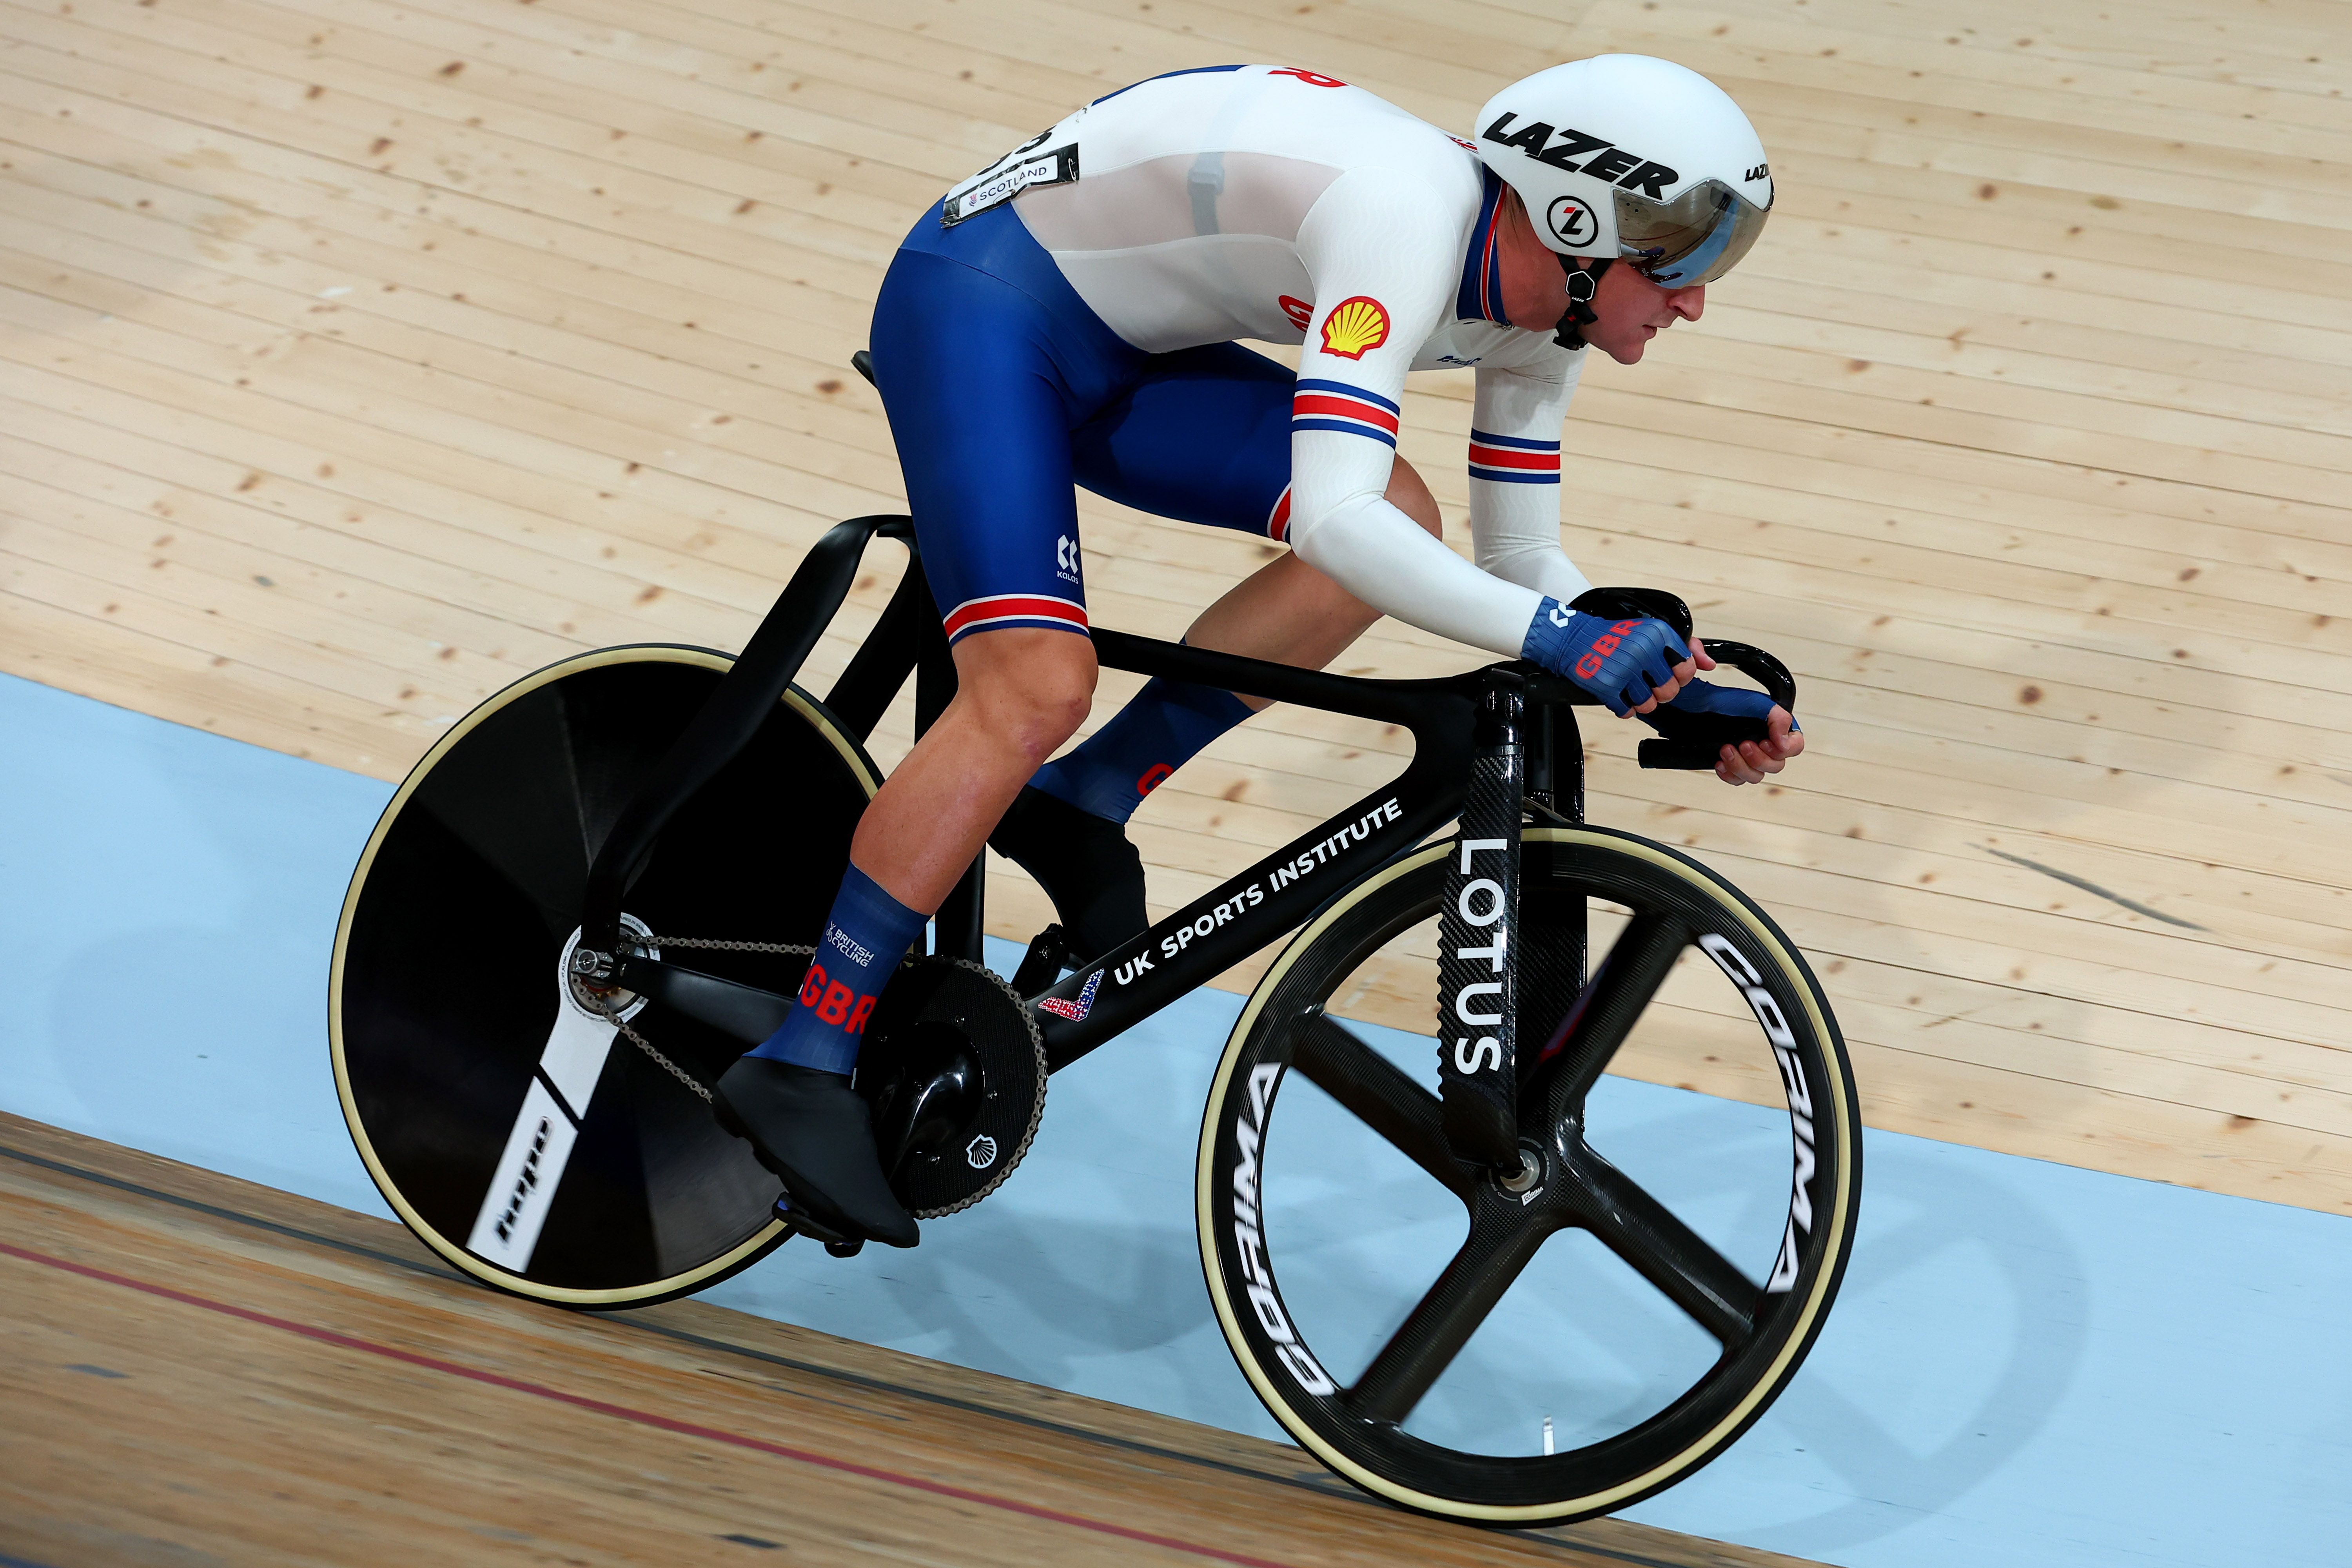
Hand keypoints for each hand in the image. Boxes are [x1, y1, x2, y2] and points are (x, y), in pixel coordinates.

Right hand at [1522, 601, 1694, 715]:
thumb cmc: (1615, 636)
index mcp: (1658, 633)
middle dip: (1660, 692)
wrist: (1573, 638)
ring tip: (1629, 689)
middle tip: (1646, 684)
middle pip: (1669, 691)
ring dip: (1640, 702)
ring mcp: (1624, 669)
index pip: (1686, 668)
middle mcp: (1643, 650)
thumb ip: (1685, 646)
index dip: (1679, 677)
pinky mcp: (1607, 686)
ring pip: (1649, 704)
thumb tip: (1709, 665)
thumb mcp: (1651, 632)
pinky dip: (1623, 708)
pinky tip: (1616, 694)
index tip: (1668, 674)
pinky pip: (1627, 711)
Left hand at [1715, 706, 1802, 785]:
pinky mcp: (1733, 766)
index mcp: (1776, 729)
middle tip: (1743, 744)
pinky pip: (1738, 781)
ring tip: (1726, 750)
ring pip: (1756, 776)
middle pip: (1776, 766)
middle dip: (1758, 758)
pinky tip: (1720, 763)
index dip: (1784, 749)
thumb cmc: (1725, 702)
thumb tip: (1784, 742)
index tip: (1765, 742)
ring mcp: (1749, 757)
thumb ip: (1778, 719)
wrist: (1697, 708)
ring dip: (1740, 766)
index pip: (1795, 747)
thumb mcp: (1755, 703)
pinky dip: (1729, 774)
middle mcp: (1765, 745)